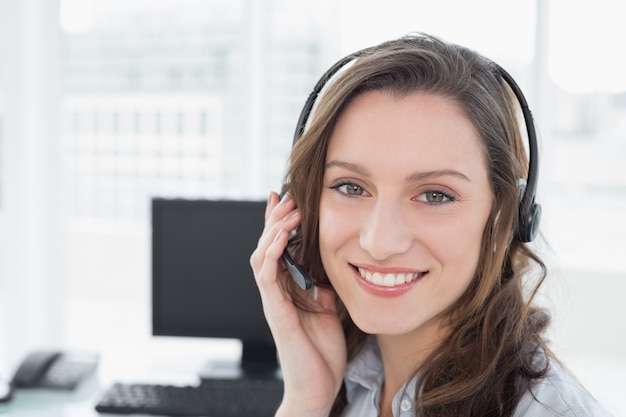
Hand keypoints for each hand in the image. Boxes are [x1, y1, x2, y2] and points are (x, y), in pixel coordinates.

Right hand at [250, 192, 346, 416]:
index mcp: (288, 289)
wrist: (318, 387)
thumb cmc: (321, 352)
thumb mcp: (328, 310)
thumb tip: (325, 269)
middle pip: (265, 246)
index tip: (285, 198)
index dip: (278, 223)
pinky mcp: (276, 312)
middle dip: (274, 219)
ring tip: (287, 211)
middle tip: (286, 197)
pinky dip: (271, 254)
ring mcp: (273, 301)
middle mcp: (276, 292)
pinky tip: (280, 238)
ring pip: (261, 256)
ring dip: (272, 231)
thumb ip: (322, 288)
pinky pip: (266, 277)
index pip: (278, 249)